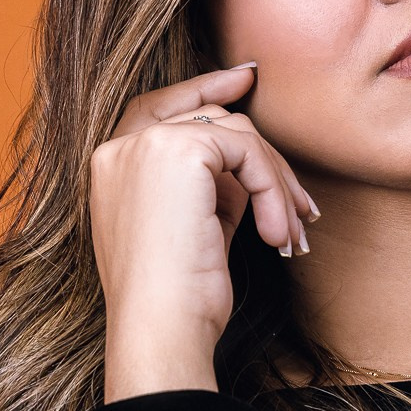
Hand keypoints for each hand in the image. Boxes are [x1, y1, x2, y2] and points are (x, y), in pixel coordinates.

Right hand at [88, 66, 320, 398]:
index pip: (157, 108)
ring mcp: (143, 145)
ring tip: (293, 232)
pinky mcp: (177, 151)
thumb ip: (213, 190)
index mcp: (110, 168)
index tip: (244, 80)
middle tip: (300, 189)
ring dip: (276, 182)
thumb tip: (251, 170)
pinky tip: (276, 236)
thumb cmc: (177, 300)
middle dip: (260, 145)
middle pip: (205, 117)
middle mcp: (117, 148)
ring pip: (235, 133)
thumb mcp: (194, 231)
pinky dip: (273, 190)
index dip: (202, 89)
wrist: (161, 329)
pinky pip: (247, 151)